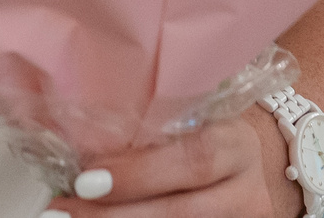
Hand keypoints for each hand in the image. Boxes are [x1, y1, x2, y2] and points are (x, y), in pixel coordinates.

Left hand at [49, 111, 298, 216]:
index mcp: (236, 144)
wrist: (261, 163)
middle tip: (62, 210)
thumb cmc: (213, 130)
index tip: (85, 179)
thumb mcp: (195, 116)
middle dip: (115, 216)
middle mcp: (247, 192)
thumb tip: (74, 136)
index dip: (138, 173)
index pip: (192, 160)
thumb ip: (151, 126)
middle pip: (182, 213)